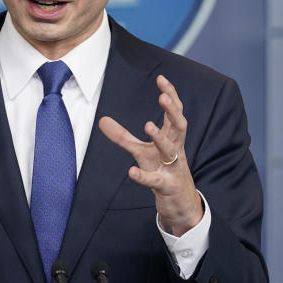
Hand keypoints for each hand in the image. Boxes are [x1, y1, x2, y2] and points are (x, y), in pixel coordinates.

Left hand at [98, 75, 202, 235]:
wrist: (181, 203)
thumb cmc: (163, 171)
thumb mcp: (142, 152)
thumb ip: (122, 136)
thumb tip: (101, 119)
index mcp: (172, 138)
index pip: (175, 113)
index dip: (171, 95)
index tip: (162, 78)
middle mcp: (176, 150)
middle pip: (180, 127)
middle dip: (173, 111)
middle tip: (163, 97)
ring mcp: (173, 168)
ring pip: (171, 151)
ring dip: (160, 138)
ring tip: (148, 125)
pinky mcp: (167, 187)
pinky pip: (155, 181)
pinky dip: (144, 177)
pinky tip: (131, 172)